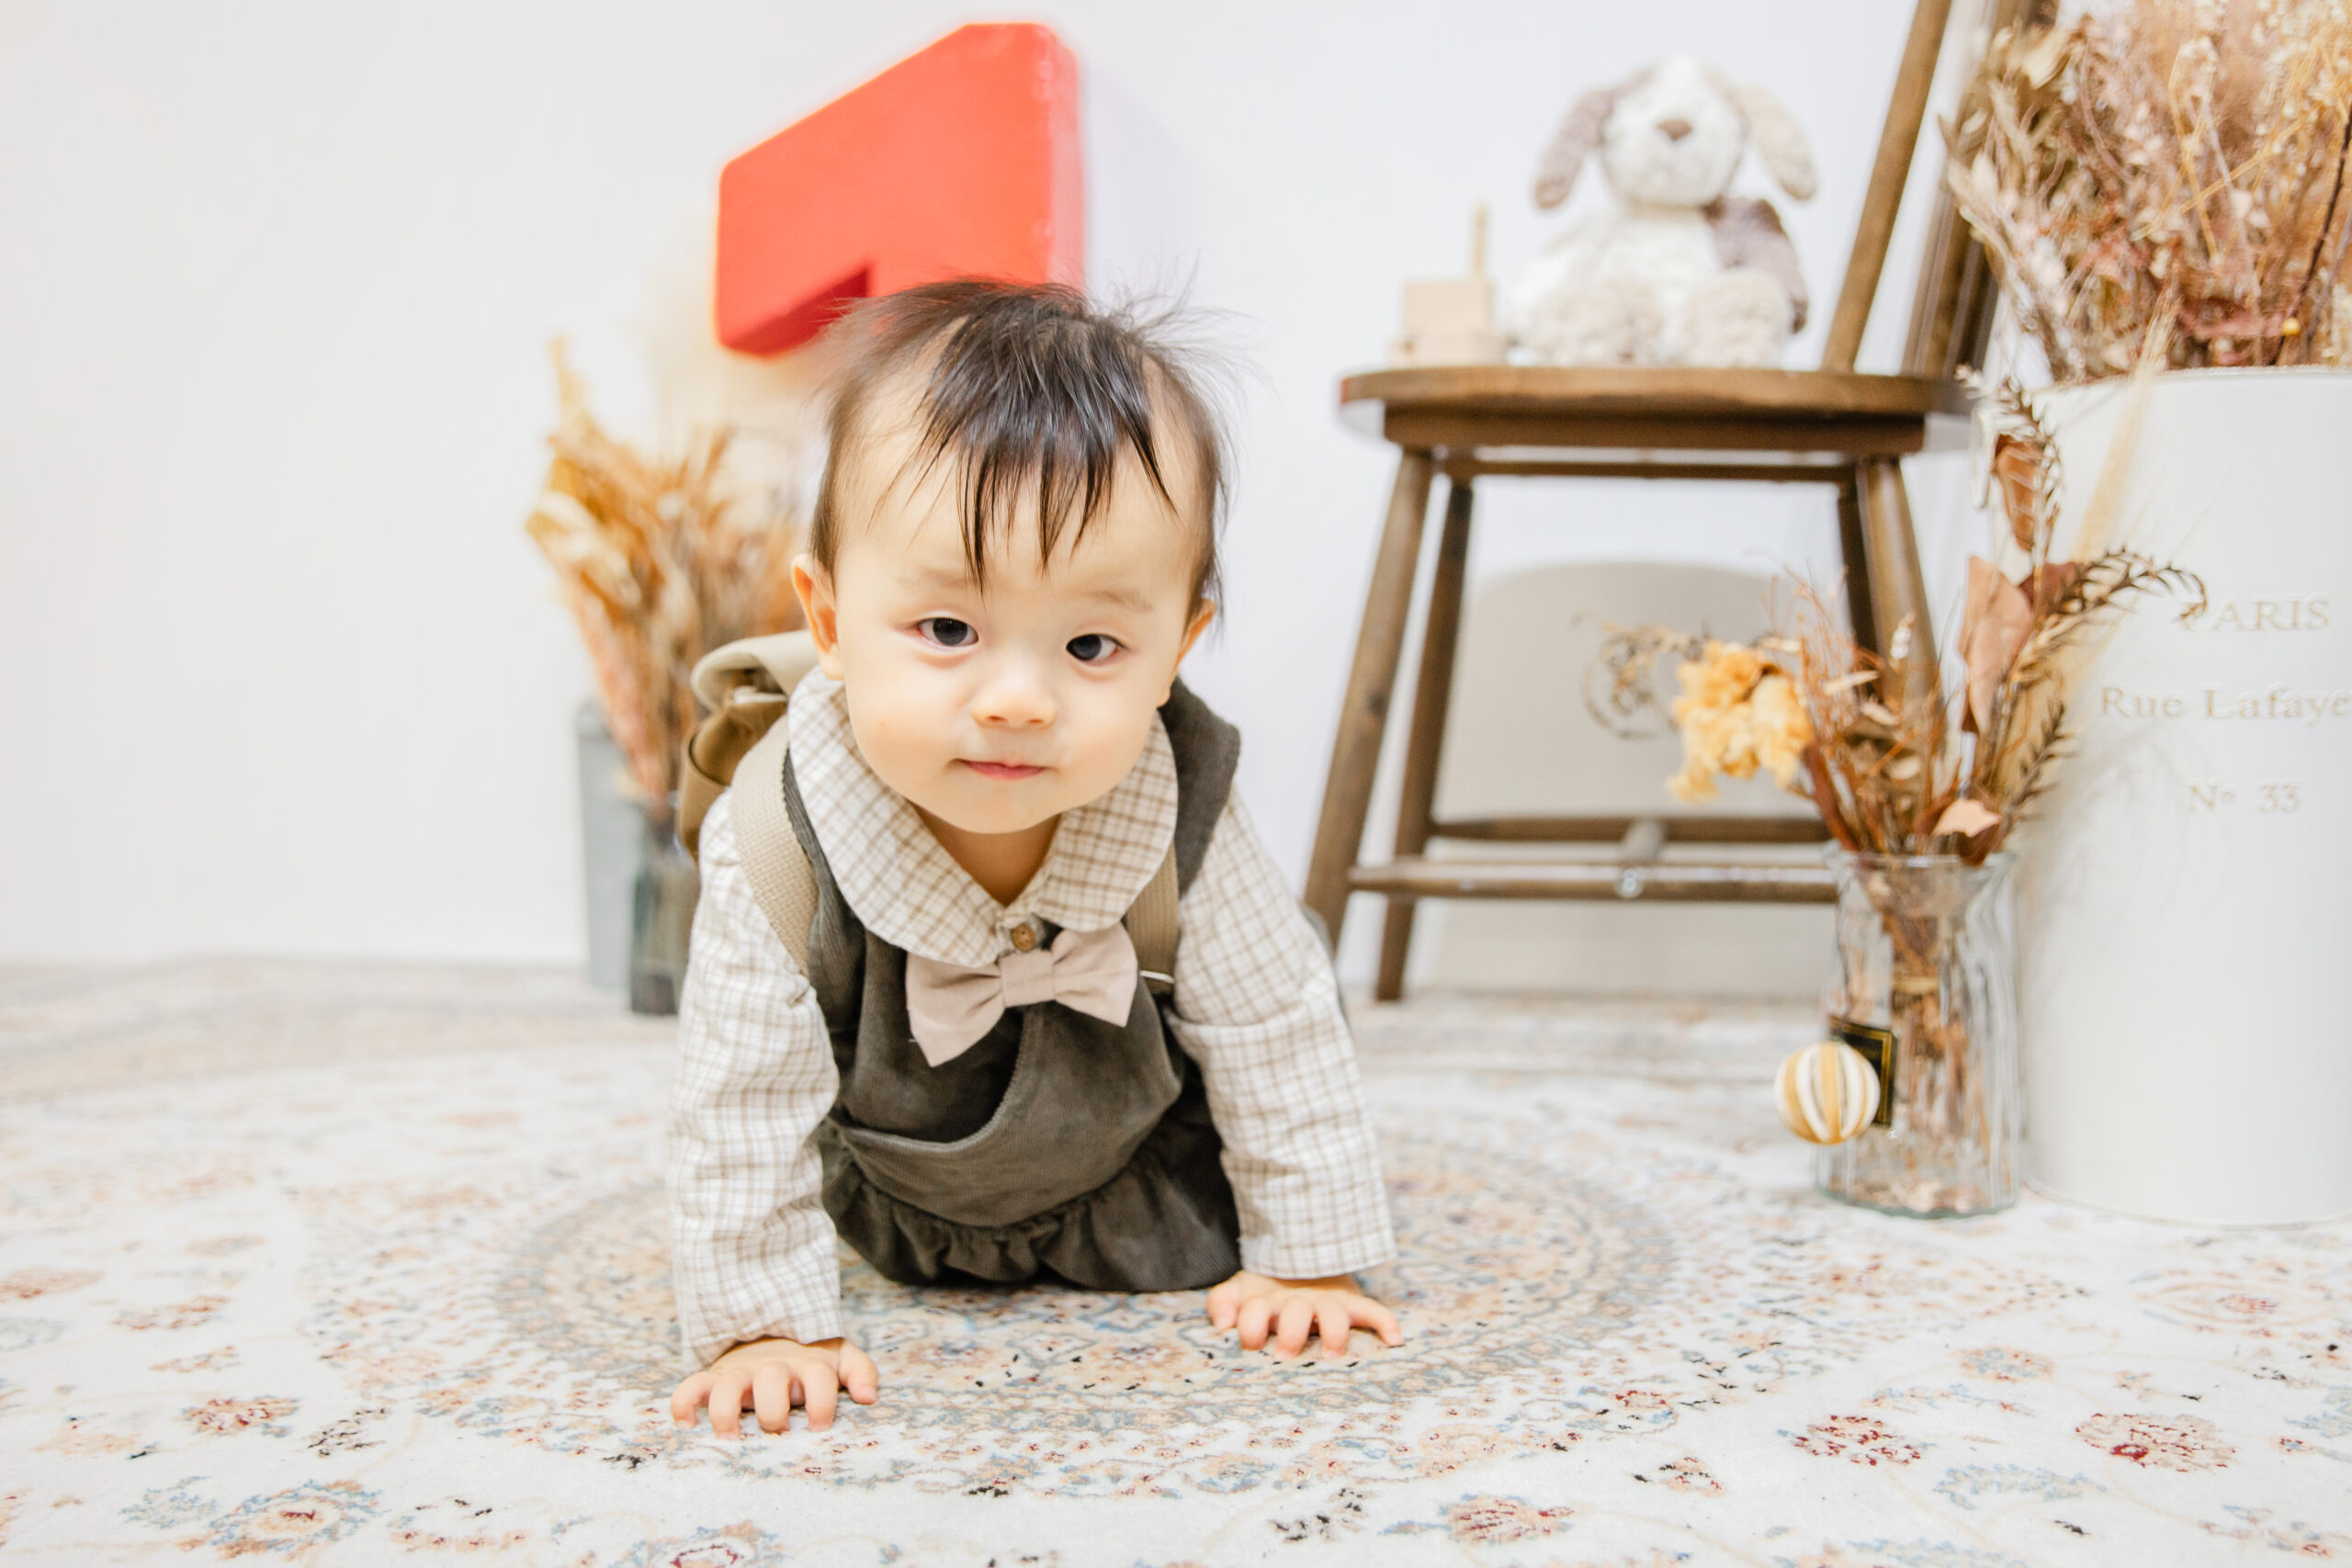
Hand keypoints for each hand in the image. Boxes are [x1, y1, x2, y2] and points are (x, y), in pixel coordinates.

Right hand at [670, 1336, 879, 1434]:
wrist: (771, 1334)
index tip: (819, 1428)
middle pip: (771, 1380)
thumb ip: (860, 1372)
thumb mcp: (840, 1359)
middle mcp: (772, 1368)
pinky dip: (683, 1403)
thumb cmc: (809, 1361)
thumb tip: (869, 1398)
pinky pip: (690, 1386)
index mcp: (807, 1365)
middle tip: (778, 1433)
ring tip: (731, 1439)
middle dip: (773, 1409)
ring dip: (725, 1412)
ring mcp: (740, 1372)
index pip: (818, 1378)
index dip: (820, 1402)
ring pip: (726, 1386)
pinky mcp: (714, 1378)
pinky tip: (686, 1426)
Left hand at [1205, 1270, 1403, 1358]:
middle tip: (1285, 1355)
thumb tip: (1220, 1324)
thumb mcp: (1240, 1291)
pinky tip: (1395, 1340)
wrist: (1302, 1260)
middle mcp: (1298, 1302)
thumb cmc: (1266, 1292)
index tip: (1249, 1343)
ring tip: (1333, 1355)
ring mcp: (1327, 1303)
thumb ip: (1222, 1302)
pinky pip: (1373, 1310)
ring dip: (1334, 1332)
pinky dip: (1385, 1322)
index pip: (1255, 1311)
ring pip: (1334, 1313)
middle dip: (1290, 1333)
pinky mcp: (1352, 1303)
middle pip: (1295, 1312)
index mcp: (1268, 1302)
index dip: (1249, 1326)